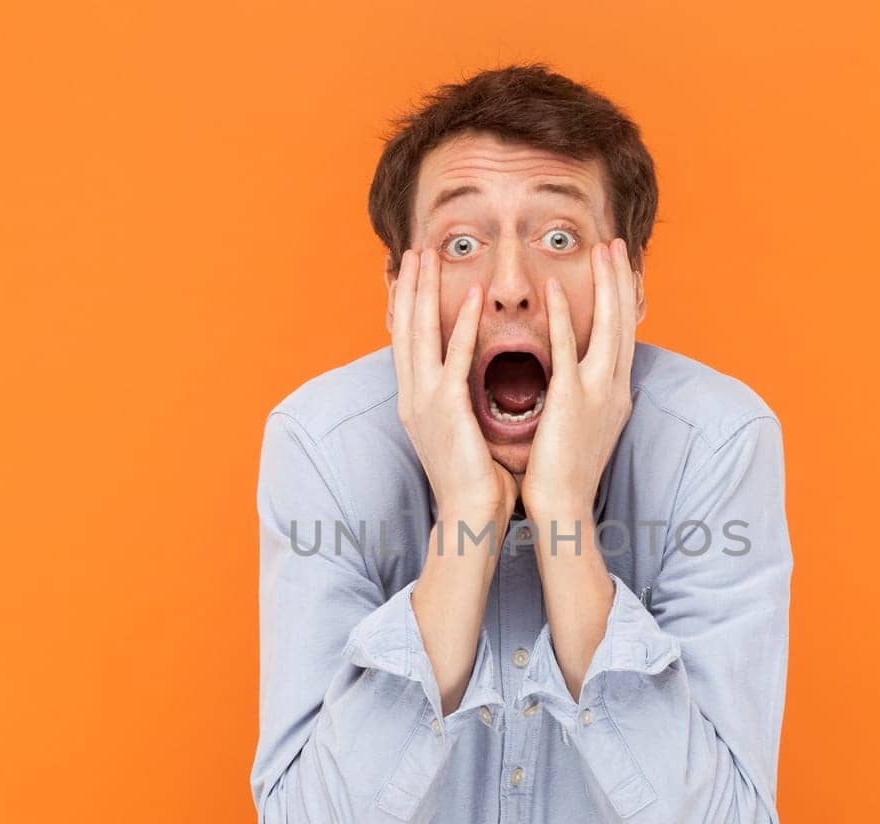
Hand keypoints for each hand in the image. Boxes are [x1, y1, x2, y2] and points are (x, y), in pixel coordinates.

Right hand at [390, 248, 517, 523]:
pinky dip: (461, 323)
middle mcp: (412, 397)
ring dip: (424, 290)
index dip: (405, 305)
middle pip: (403, 328)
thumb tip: (476, 386)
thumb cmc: (476, 481)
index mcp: (415, 402)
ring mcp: (425, 401)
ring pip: (419, 333)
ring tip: (429, 256)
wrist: (470, 516)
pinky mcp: (447, 408)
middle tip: (412, 250)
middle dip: (407, 286)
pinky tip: (471, 295)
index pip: (406, 342)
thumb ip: (464, 404)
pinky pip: (455, 356)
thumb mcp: (462, 433)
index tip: (408, 273)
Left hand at [522, 237, 637, 518]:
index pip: (625, 336)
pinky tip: (553, 288)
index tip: (622, 270)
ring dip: (606, 284)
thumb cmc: (566, 474)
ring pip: (609, 326)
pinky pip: (566, 348)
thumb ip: (585, 399)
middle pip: (625, 322)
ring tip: (600, 249)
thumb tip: (578, 381)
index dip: (625, 301)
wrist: (564, 509)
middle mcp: (615, 388)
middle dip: (622, 280)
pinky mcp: (571, 400)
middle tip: (617, 244)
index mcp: (616, 394)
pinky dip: (562, 315)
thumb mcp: (585, 428)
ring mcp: (597, 392)